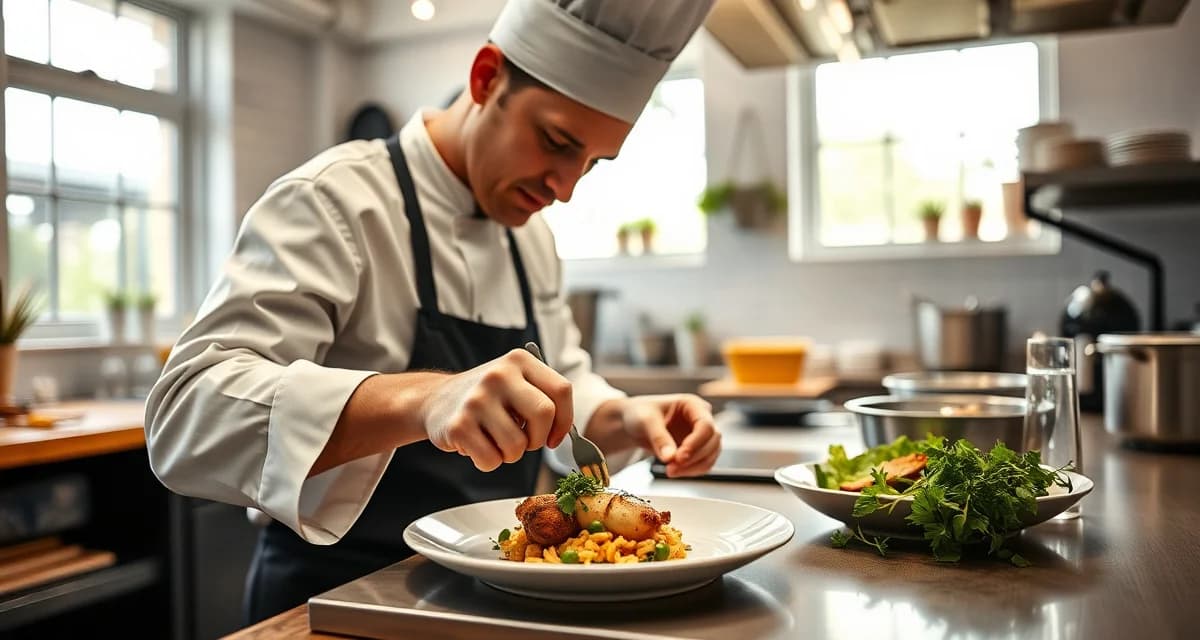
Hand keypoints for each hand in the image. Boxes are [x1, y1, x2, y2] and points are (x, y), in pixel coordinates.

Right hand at [420, 349, 572, 471]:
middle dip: (538, 439)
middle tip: (525, 441)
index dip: (565, 421)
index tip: (554, 437)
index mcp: (519, 360)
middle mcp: (498, 375)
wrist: (435, 400)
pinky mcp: (458, 425)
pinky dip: (489, 462)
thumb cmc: (488, 399)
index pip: (561, 391)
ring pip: (517, 446)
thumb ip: (543, 398)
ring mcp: (476, 399)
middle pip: (543, 415)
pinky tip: (477, 445)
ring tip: (495, 441)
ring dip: (511, 454)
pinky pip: (491, 460)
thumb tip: (568, 434)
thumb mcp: (516, 383)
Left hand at [620, 394, 720, 477]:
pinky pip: (703, 464)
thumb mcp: (646, 421)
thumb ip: (659, 438)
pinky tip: (674, 471)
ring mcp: (700, 435)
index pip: (706, 425)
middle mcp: (701, 418)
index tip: (679, 457)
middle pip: (713, 441)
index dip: (696, 443)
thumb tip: (670, 457)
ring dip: (693, 467)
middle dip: (694, 458)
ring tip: (670, 471)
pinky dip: (691, 471)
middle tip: (672, 467)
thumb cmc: (640, 413)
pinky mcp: (696, 450)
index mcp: (692, 404)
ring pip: (711, 455)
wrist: (634, 424)